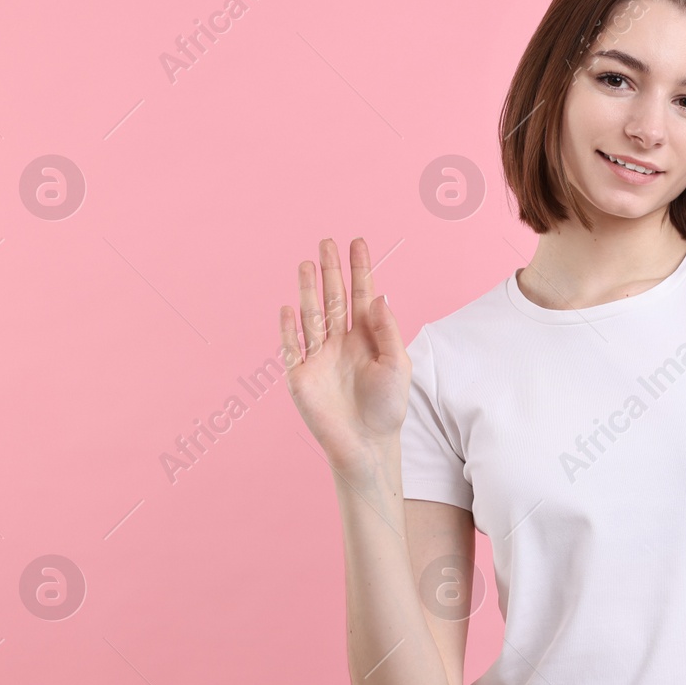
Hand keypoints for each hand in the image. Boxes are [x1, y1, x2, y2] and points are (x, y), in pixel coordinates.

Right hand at [279, 237, 408, 480]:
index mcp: (365, 337)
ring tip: (307, 264)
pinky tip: (289, 307)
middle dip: (331, 270)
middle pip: (333, 298)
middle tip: (327, 242)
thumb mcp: (397, 364)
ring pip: (312, 315)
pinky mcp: (301, 375)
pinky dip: (289, 328)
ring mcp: (318, 357)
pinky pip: (292, 346)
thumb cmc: (387, 406)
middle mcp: (340, 342)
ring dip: (309, 290)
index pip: (360, 294)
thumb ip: (387, 330)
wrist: (367, 443)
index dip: (359, 269)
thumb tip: (377, 295)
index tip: (357, 242)